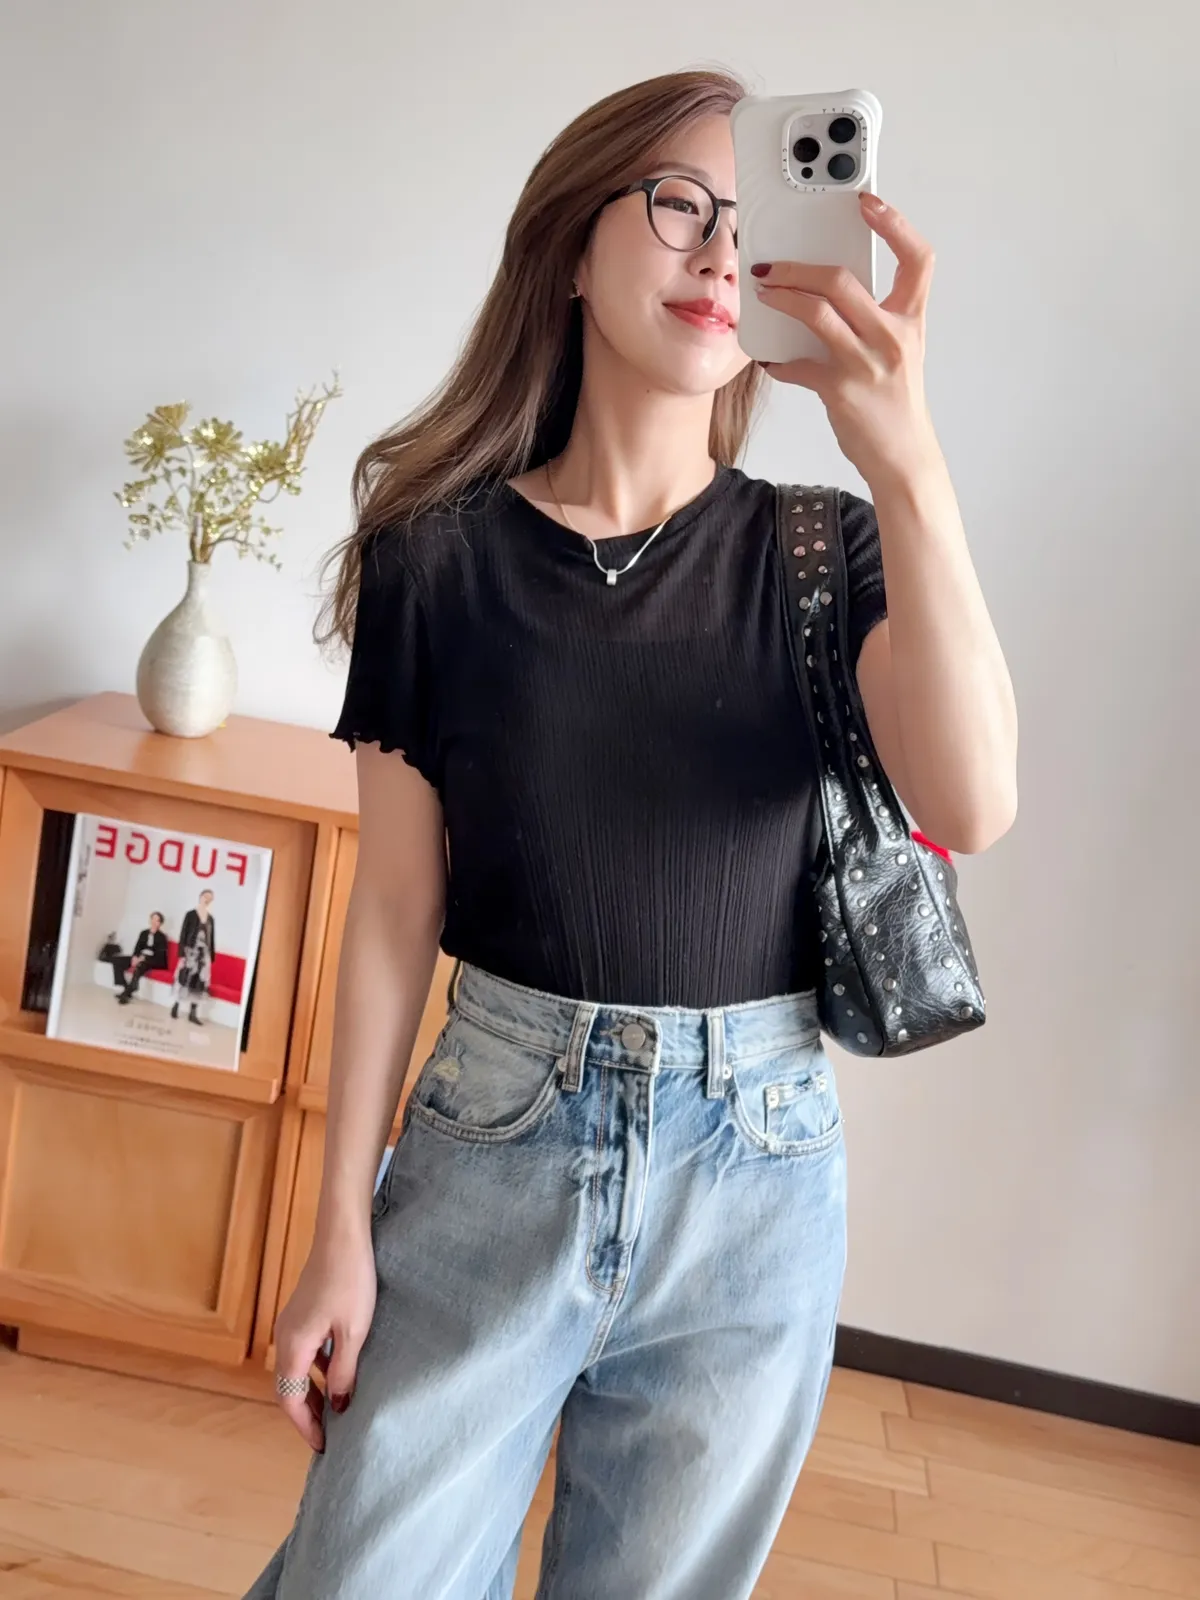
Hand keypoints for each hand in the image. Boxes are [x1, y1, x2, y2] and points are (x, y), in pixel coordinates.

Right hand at [272, 1225, 376, 1451]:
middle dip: (306, 1414)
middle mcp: (285, 1336)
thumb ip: (344, 1372)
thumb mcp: (353, 1332)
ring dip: (310, 1392)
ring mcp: (292, 1322)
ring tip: (334, 1411)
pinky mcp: (303, 1312)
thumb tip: (338, 1406)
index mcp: (294, 1345)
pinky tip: (336, 1373)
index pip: (289, 1399)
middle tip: (328, 1436)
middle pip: (287, 1388)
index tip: (324, 1446)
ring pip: (295, 1370)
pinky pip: (303, 1352)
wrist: (343, 1235)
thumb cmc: (351, 1281)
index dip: (305, 1426)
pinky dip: (315, 1371)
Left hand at [751, 194, 939, 487]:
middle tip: (773, 265)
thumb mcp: (899, 352)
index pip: (918, 259)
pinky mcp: (841, 391)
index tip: (868, 202)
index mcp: (911, 320)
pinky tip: (771, 361)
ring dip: (782, 298)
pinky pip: (798, 365)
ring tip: (764, 293)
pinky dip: (779, 362)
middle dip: (800, 267)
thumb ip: (874, 319)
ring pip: (817, 313)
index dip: (895, 224)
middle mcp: (892, 337)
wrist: (904, 456)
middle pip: (843, 280)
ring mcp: (867, 364)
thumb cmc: (896, 402)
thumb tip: (826, 291)